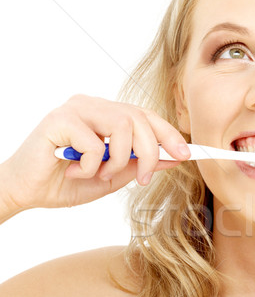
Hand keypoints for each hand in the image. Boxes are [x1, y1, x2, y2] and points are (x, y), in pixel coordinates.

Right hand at [0, 94, 189, 213]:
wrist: (26, 192)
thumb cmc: (66, 182)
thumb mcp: (112, 176)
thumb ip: (140, 164)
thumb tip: (173, 158)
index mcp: (106, 115)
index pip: (146, 116)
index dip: (169, 134)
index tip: (186, 153)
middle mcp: (93, 105)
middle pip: (139, 118)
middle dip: (149, 152)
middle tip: (142, 179)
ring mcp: (76, 109)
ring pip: (122, 126)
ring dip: (118, 160)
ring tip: (99, 175)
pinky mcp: (60, 119)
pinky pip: (95, 144)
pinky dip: (90, 166)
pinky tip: (73, 171)